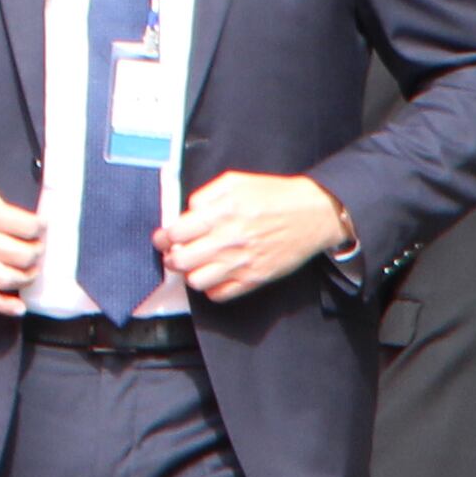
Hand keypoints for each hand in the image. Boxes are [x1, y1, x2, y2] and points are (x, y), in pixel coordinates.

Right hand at [0, 159, 41, 316]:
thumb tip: (12, 216)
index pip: (29, 227)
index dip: (41, 227)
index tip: (41, 227)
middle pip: (24, 256)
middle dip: (38, 252)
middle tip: (38, 247)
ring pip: (9, 280)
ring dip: (26, 278)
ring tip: (29, 270)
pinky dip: (3, 306)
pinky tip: (17, 306)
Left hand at [155, 171, 348, 304]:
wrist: (312, 214)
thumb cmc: (274, 195)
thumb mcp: (234, 181)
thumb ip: (204, 195)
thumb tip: (185, 213)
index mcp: (221, 213)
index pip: (176, 233)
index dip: (164, 236)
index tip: (163, 237)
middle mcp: (228, 240)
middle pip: (180, 260)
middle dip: (171, 257)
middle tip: (174, 253)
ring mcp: (241, 263)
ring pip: (196, 281)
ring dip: (190, 273)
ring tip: (195, 265)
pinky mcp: (254, 280)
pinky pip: (219, 294)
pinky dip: (211, 287)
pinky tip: (215, 274)